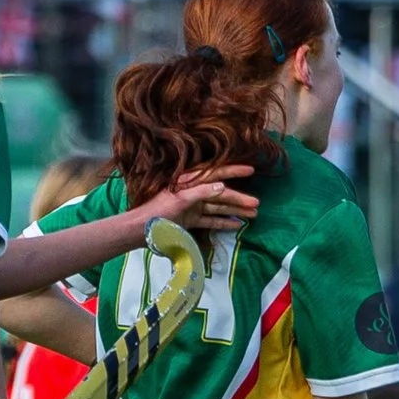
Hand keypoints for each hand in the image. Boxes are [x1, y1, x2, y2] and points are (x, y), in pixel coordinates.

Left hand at [142, 165, 260, 233]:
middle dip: (239, 198)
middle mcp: (193, 191)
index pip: (216, 173)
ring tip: (253, 214)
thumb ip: (201, 192)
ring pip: (218, 207)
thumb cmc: (157, 211)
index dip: (233, 170)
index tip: (250, 169)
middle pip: (221, 193)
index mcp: (190, 181)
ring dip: (235, 210)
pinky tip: (237, 223)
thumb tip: (223, 186)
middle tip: (257, 203)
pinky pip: (210, 220)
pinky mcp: (191, 220)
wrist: (140, 229)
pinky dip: (223, 222)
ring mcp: (193, 206)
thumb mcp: (179, 199)